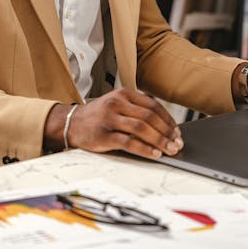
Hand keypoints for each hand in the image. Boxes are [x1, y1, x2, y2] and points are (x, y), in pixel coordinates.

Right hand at [44, 88, 182, 159]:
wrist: (71, 122)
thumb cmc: (98, 116)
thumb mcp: (116, 104)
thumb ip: (136, 110)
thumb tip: (164, 126)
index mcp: (123, 94)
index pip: (152, 105)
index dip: (168, 119)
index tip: (177, 131)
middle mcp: (117, 103)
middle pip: (149, 117)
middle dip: (167, 132)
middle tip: (177, 143)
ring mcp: (110, 118)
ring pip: (141, 128)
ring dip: (159, 141)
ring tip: (169, 150)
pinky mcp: (104, 135)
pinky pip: (129, 142)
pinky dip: (144, 149)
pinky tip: (154, 154)